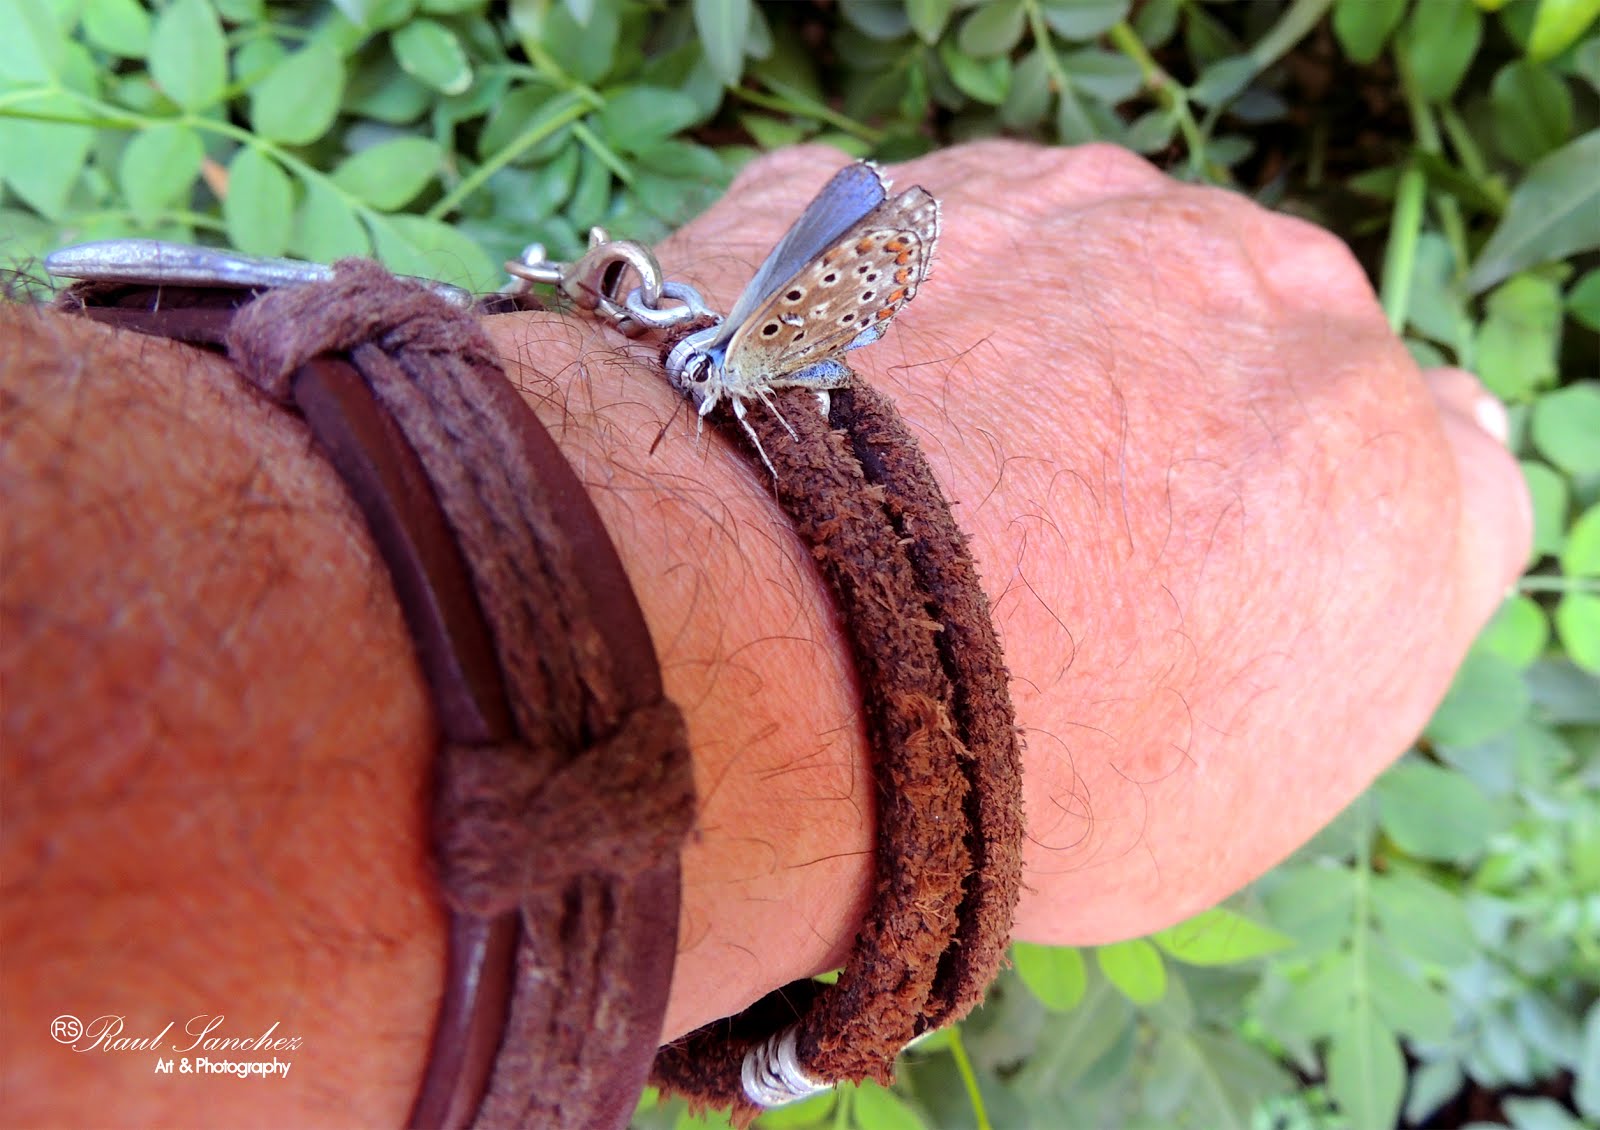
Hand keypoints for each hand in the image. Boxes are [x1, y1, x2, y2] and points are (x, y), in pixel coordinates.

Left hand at [643, 140, 1529, 944]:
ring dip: (1039, 343)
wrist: (775, 648)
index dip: (1321, 507)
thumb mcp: (1239, 789)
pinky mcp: (900, 189)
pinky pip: (919, 249)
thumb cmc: (1027, 774)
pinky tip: (828, 424)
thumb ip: (1315, 638)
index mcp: (1385, 451)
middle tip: (1064, 534)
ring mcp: (1071, 206)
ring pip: (1093, 264)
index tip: (1237, 558)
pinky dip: (891, 317)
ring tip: (926, 483)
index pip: (1425, 447)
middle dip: (1192, 416)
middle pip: (1260, 338)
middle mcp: (1260, 290)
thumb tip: (1281, 553)